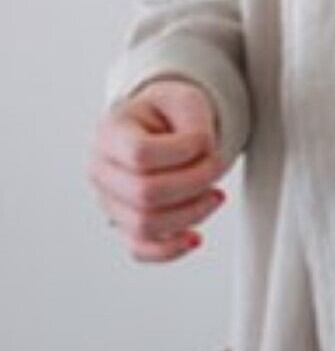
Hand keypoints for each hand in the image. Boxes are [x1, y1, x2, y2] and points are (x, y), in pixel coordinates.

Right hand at [88, 77, 228, 262]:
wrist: (161, 126)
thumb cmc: (170, 113)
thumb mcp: (187, 101)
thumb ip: (196, 128)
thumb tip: (204, 160)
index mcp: (111, 133)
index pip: (140, 154)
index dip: (183, 152)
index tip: (204, 141)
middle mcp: (102, 170)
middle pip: (145, 194)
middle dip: (195, 182)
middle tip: (216, 166)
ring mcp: (111, 201)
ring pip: (145, 225)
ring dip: (191, 213)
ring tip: (214, 194)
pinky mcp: (126, 224)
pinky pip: (140, 249)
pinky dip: (170, 249)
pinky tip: (195, 238)